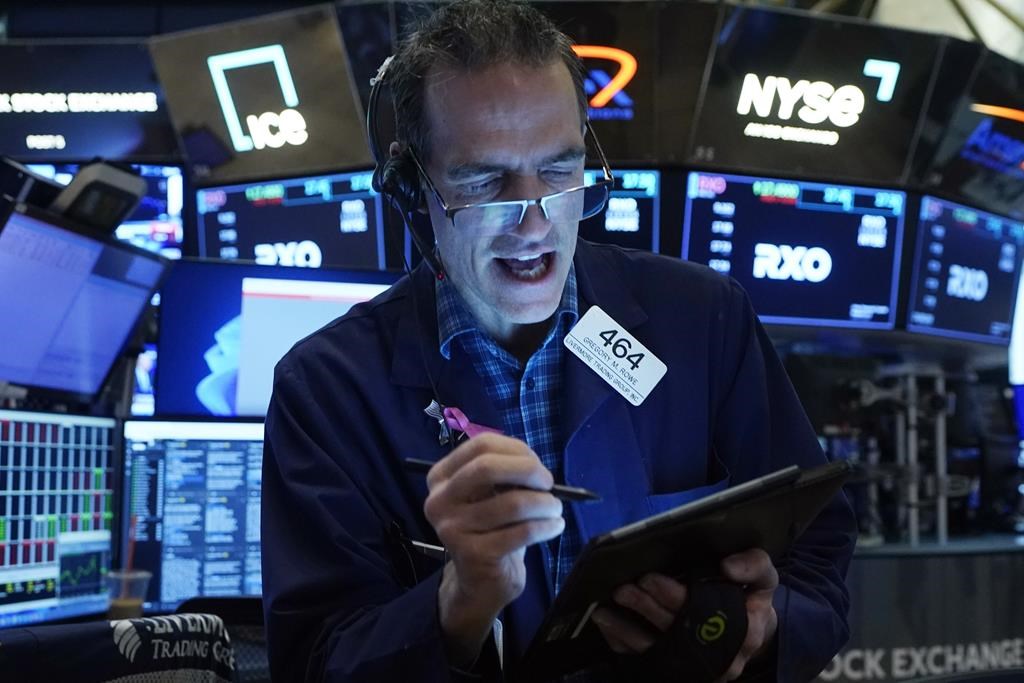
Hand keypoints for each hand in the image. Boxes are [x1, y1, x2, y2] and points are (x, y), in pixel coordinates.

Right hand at [423, 433, 564, 665]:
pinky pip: (522, 531)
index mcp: (441, 477)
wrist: (479, 583)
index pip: (480, 445)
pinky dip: (547, 526)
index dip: (516, 449)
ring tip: (555, 509)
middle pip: (487, 468)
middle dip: (528, 470)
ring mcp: (452, 529)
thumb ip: (506, 473)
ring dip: (545, 503)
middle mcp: (438, 501)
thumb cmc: (490, 529)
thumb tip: (536, 465)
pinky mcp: (473, 554)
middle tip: (549, 483)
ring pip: (512, 503)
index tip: (537, 464)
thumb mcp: (491, 495)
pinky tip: (554, 527)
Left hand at [590, 548, 777, 681]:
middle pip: (677, 633)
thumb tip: (728, 566)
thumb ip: (754, 564)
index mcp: (744, 630)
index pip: (705, 614)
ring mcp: (699, 669)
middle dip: (647, 609)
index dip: (674, 597)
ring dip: (628, 631)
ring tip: (605, 610)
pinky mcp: (680, 673)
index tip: (649, 579)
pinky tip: (609, 626)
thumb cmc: (751, 598)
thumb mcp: (763, 578)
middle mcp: (722, 657)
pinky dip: (625, 644)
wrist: (753, 632)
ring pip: (659, 653)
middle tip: (623, 589)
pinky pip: (649, 663)